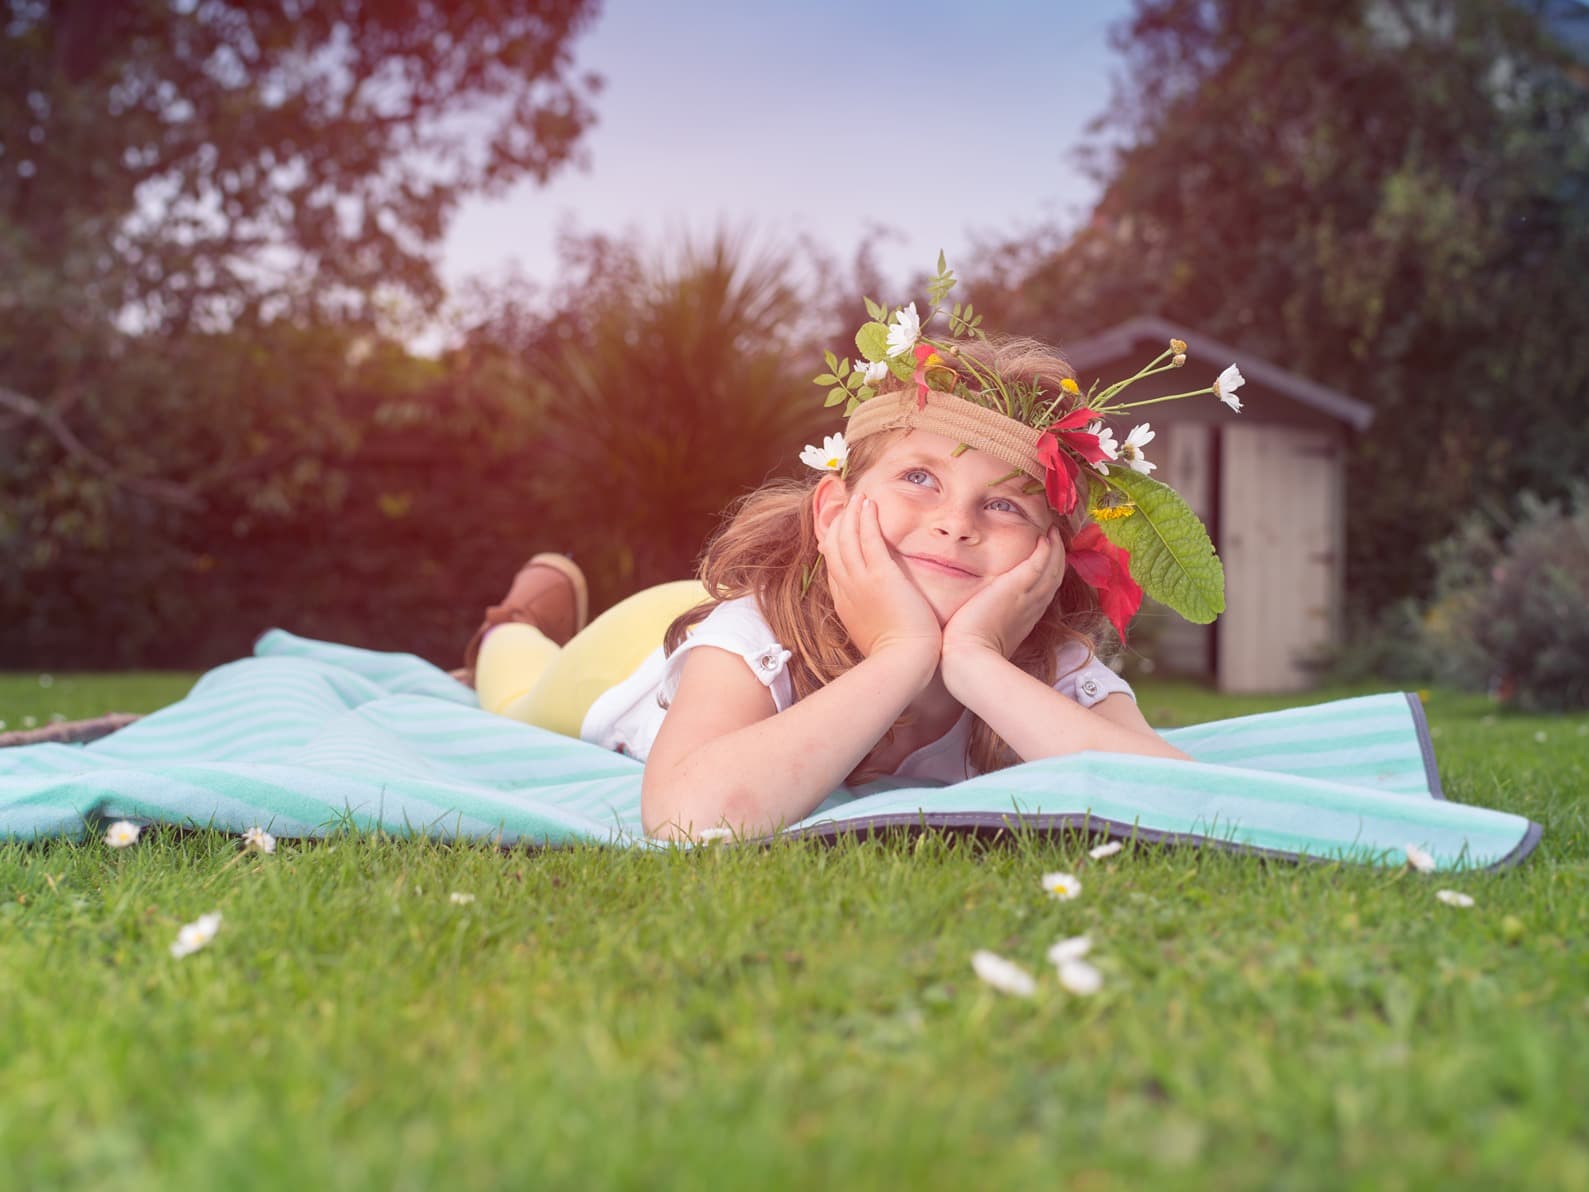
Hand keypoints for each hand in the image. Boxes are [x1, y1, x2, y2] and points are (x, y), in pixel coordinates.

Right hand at [819, 494, 940, 663]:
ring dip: (850, 514)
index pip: (833, 565)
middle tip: (846, 504)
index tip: (840, 529)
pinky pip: (868, 539)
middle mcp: (847, 588)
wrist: (904, 662)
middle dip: (838, 523)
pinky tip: (868, 504)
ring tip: (857, 497)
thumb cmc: (897, 655)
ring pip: (846, 538)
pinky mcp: (881, 575)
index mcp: (844, 603)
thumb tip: (873, 613)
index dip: (834, 543)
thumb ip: (869, 617)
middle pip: (833, 547)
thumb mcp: (872, 634)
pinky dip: (865, 519)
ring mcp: (861, 581)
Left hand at [941, 524, 1066, 661]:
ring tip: (1053, 533)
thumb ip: (982, 625)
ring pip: (1052, 569)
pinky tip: (1046, 535)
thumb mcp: (981, 638)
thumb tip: (969, 622)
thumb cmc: (967, 654)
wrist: (969, 659)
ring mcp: (1028, 597)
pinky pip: (1041, 562)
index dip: (1047, 577)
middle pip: (1053, 579)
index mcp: (1024, 620)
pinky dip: (1047, 548)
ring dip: (1056, 549)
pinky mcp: (1018, 586)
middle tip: (1055, 540)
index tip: (1045, 563)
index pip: (1042, 594)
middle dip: (1057, 559)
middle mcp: (1032, 608)